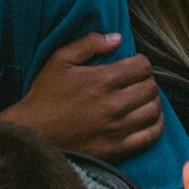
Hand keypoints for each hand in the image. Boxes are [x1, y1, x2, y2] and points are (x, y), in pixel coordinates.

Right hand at [1, 33, 164, 160]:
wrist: (32, 133)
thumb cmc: (45, 95)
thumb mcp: (60, 60)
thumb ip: (90, 44)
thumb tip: (118, 38)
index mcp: (103, 79)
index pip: (143, 66)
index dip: (141, 63)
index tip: (134, 66)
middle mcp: (115, 104)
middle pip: (151, 88)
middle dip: (147, 81)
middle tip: (137, 83)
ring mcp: (117, 129)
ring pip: (153, 111)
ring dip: (153, 102)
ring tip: (143, 100)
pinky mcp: (117, 150)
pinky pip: (150, 137)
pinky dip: (156, 127)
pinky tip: (149, 120)